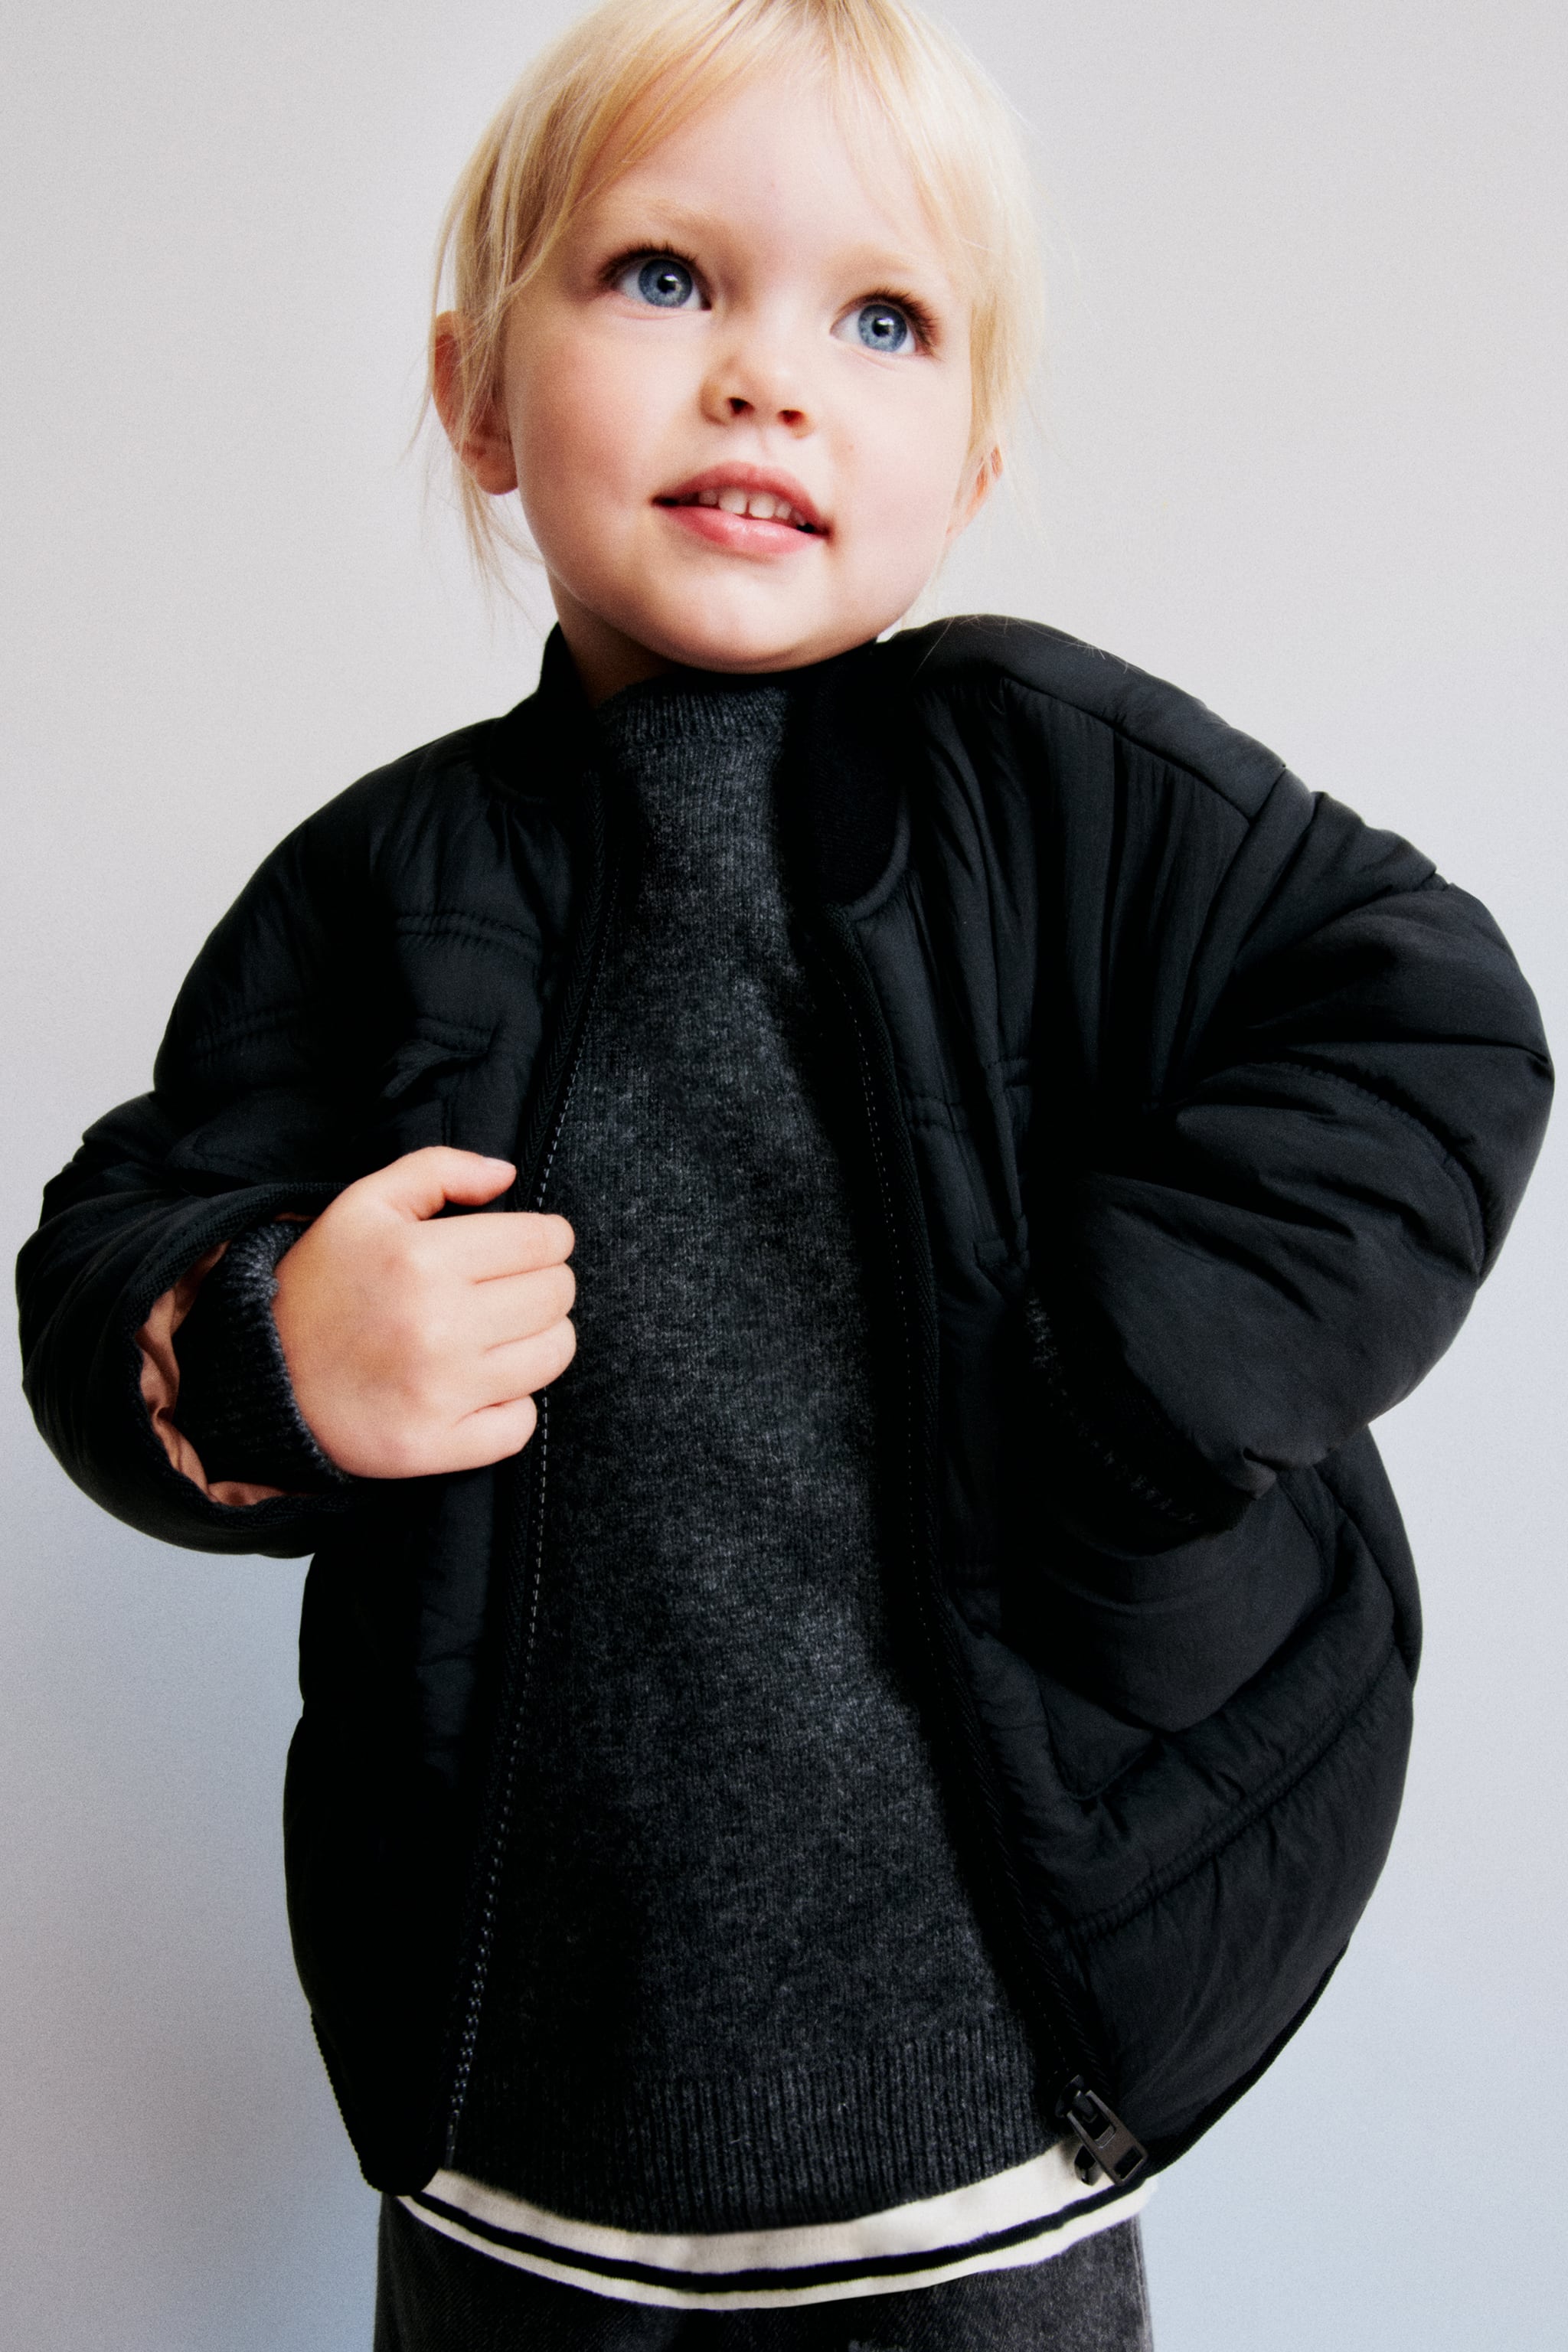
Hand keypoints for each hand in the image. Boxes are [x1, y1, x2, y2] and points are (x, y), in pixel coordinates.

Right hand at [270, 1148, 575, 1477]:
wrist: (258, 1373)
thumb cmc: (321, 1283)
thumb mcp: (365, 1205)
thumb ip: (439, 1170)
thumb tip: (506, 1174)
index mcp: (421, 1258)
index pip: (544, 1241)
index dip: (549, 1238)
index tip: (531, 1246)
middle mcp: (436, 1325)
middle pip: (556, 1296)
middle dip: (544, 1284)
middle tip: (510, 1290)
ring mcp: (438, 1392)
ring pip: (553, 1355)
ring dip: (539, 1340)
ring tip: (499, 1334)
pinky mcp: (434, 1446)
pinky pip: (522, 1424)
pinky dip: (512, 1406)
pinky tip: (480, 1386)